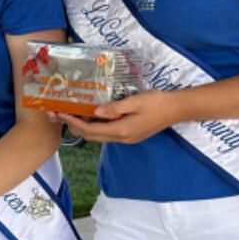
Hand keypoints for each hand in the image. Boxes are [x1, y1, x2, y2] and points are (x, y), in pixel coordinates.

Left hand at [47, 88, 179, 144]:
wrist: (177, 109)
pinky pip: (107, 133)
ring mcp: (126, 138)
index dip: (73, 122)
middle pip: (91, 136)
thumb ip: (115, 108)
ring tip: (72, 113)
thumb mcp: (135, 102)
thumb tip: (95, 111)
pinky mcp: (130, 135)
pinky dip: (96, 126)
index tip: (61, 113)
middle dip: (74, 126)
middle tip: (61, 113)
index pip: (90, 129)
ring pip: (98, 135)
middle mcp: (122, 138)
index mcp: (121, 130)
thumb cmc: (157, 102)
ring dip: (84, 126)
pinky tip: (92, 115)